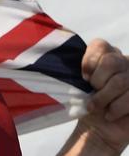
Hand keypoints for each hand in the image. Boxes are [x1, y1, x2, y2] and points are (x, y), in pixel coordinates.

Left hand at [76, 38, 128, 152]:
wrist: (99, 128)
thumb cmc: (86, 102)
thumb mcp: (76, 83)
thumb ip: (71, 68)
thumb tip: (52, 53)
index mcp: (107, 55)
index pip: (101, 45)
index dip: (89, 62)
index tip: (82, 77)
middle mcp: (124, 62)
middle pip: (112, 62)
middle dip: (97, 81)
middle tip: (91, 91)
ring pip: (120, 81)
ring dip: (103, 98)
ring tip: (95, 106)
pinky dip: (116, 108)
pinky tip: (109, 114)